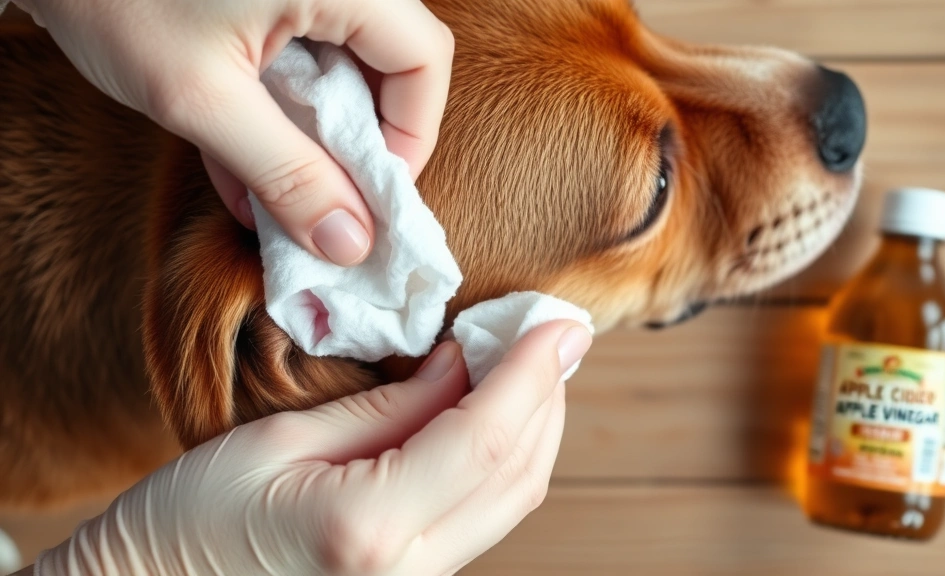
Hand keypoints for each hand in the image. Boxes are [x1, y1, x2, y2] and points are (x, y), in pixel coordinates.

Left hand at [14, 0, 453, 265]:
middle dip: (361, 144)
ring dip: (318, 137)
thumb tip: (350, 244)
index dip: (411, 134)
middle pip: (391, 63)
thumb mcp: (201, 99)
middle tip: (331, 203)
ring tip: (284, 198)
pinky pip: (299, 57)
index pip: (423, 58)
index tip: (372, 197)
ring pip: (346, 66)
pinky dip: (281, 114)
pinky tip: (246, 171)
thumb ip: (284, 173)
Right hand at [30, 321, 591, 575]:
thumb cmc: (187, 520)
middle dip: (546, 394)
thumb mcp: (279, 440)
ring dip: (534, 424)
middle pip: (516, 474)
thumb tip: (463, 364)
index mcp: (367, 528)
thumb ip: (385, 406)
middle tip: (553, 331)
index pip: (485, 438)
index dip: (529, 372)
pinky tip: (498, 410)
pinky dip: (504, 456)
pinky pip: (484, 515)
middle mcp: (409, 572)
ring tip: (532, 361)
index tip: (556, 321)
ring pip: (511, 499)